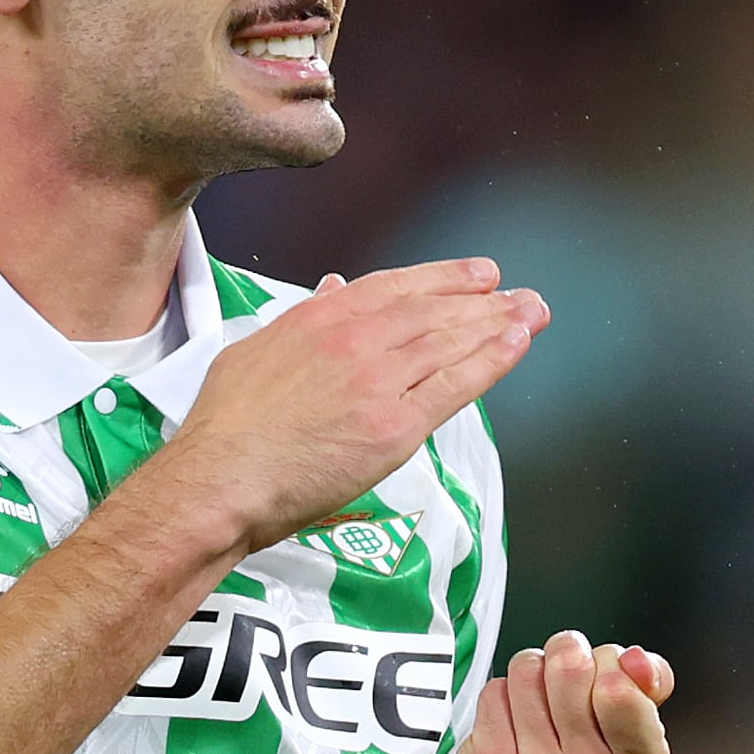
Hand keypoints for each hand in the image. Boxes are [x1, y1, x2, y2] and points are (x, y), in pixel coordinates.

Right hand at [155, 259, 547, 553]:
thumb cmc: (226, 428)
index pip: (395, 287)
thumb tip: (331, 290)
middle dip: (483, 300)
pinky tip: (516, 346)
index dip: (443, 277)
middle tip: (519, 294)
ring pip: (451, 342)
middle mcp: (355, 340)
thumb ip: (301, 319)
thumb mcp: (253, 351)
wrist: (221, 478)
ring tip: (532, 313)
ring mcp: (379, 382)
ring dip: (499, 324)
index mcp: (319, 318)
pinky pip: (456, 386)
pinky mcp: (395, 427)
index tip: (476, 274)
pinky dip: (491, 362)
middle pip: (433, 311)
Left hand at [445, 633, 673, 753]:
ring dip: (530, 673)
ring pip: (527, 671)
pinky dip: (501, 695)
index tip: (603, 677)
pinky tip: (511, 724)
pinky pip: (494, 691)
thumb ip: (648, 684)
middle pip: (570, 666)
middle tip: (565, 680)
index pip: (619, 687)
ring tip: (538, 703)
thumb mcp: (631, 729)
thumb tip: (636, 659)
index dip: (606, 662)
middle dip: (566, 656)